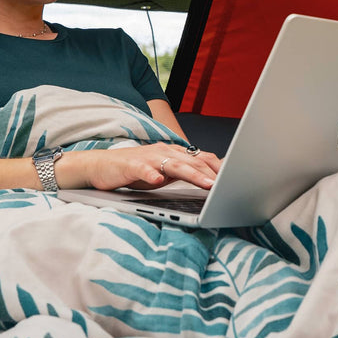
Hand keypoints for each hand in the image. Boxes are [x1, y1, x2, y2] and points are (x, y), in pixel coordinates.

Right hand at [79, 143, 221, 190]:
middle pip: (193, 161)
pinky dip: (151, 175)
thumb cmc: (135, 170)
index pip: (201, 158)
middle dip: (212, 173)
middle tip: (227, 184)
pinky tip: (157, 181)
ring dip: (192, 174)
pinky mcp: (131, 165)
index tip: (235, 177)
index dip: (219, 167)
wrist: (102, 166)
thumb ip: (183, 174)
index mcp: (174, 154)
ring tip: (206, 184)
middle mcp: (164, 152)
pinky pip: (144, 169)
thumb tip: (209, 180)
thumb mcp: (164, 172)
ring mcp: (148, 158)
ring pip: (174, 165)